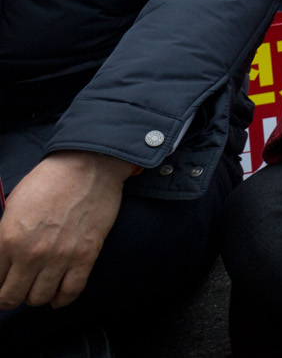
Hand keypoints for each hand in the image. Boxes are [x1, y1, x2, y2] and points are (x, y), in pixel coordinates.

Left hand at [0, 150, 129, 308]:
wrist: (88, 166)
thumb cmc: (48, 181)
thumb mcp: (12, 206)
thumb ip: (3, 237)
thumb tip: (1, 260)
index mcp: (7, 239)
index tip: (1, 283)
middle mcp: (31, 253)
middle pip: (11, 297)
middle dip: (9, 298)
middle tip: (14, 291)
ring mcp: (60, 256)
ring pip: (39, 298)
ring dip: (35, 296)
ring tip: (37, 287)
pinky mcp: (86, 256)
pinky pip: (70, 292)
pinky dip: (61, 299)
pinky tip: (57, 295)